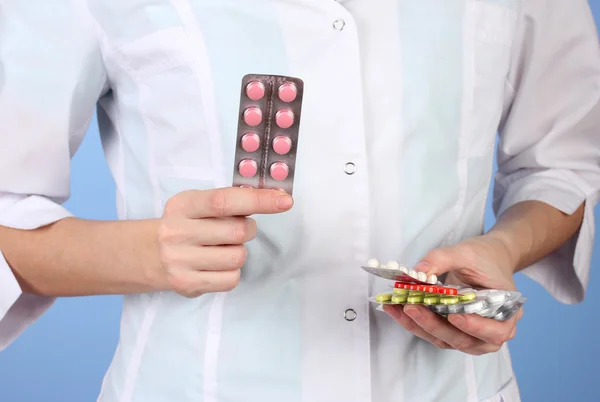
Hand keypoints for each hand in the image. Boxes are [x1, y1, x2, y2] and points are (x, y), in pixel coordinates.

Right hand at [157, 187, 292, 296]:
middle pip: (238, 231)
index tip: (284, 201)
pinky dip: (232, 271)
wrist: (148, 254)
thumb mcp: (196, 204)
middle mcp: (177, 232)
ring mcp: (180, 260)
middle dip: (248, 229)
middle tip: (237, 229)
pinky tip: (217, 264)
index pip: (224, 201)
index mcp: (183, 205)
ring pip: (238, 257)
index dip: (258, 200)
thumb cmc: (184, 224)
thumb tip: (273, 198)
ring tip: (222, 247)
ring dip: (239, 251)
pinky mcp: (187, 284)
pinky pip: (231, 279)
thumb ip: (228, 200)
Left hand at [383, 234, 522, 354]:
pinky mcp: (452, 332)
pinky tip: (396, 309)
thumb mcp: (466, 252)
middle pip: (464, 339)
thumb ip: (443, 259)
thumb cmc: (484, 257)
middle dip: (434, 325)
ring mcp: (471, 335)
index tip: (454, 317)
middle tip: (411, 307)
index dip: (475, 327)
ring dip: (419, 326)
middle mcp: (491, 331)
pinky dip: (414, 323)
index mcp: (507, 313)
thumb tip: (419, 271)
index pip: (495, 331)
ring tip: (397, 308)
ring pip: (445, 340)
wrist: (487, 258)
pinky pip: (434, 332)